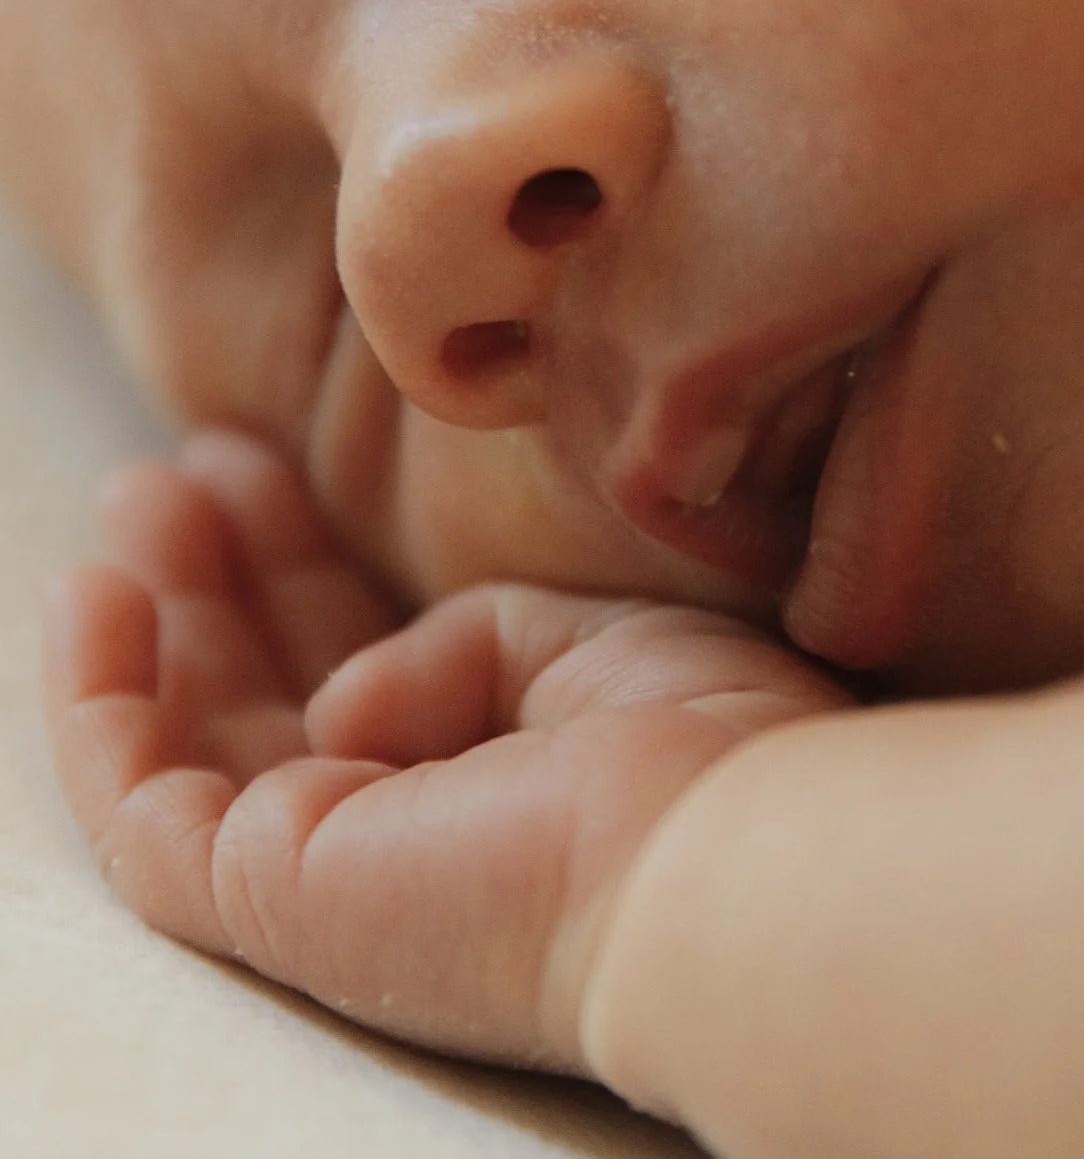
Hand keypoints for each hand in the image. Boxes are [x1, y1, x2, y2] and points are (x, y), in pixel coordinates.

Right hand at [45, 431, 850, 1075]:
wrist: (717, 852)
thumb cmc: (697, 741)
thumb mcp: (585, 644)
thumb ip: (464, 643)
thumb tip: (350, 698)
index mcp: (494, 776)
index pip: (366, 667)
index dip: (306, 568)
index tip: (264, 467)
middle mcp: (409, 832)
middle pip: (280, 694)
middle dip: (230, 576)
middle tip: (193, 464)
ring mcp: (336, 874)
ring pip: (204, 743)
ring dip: (164, 613)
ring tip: (143, 490)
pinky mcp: (271, 895)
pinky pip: (142, 806)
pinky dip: (98, 700)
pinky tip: (91, 587)